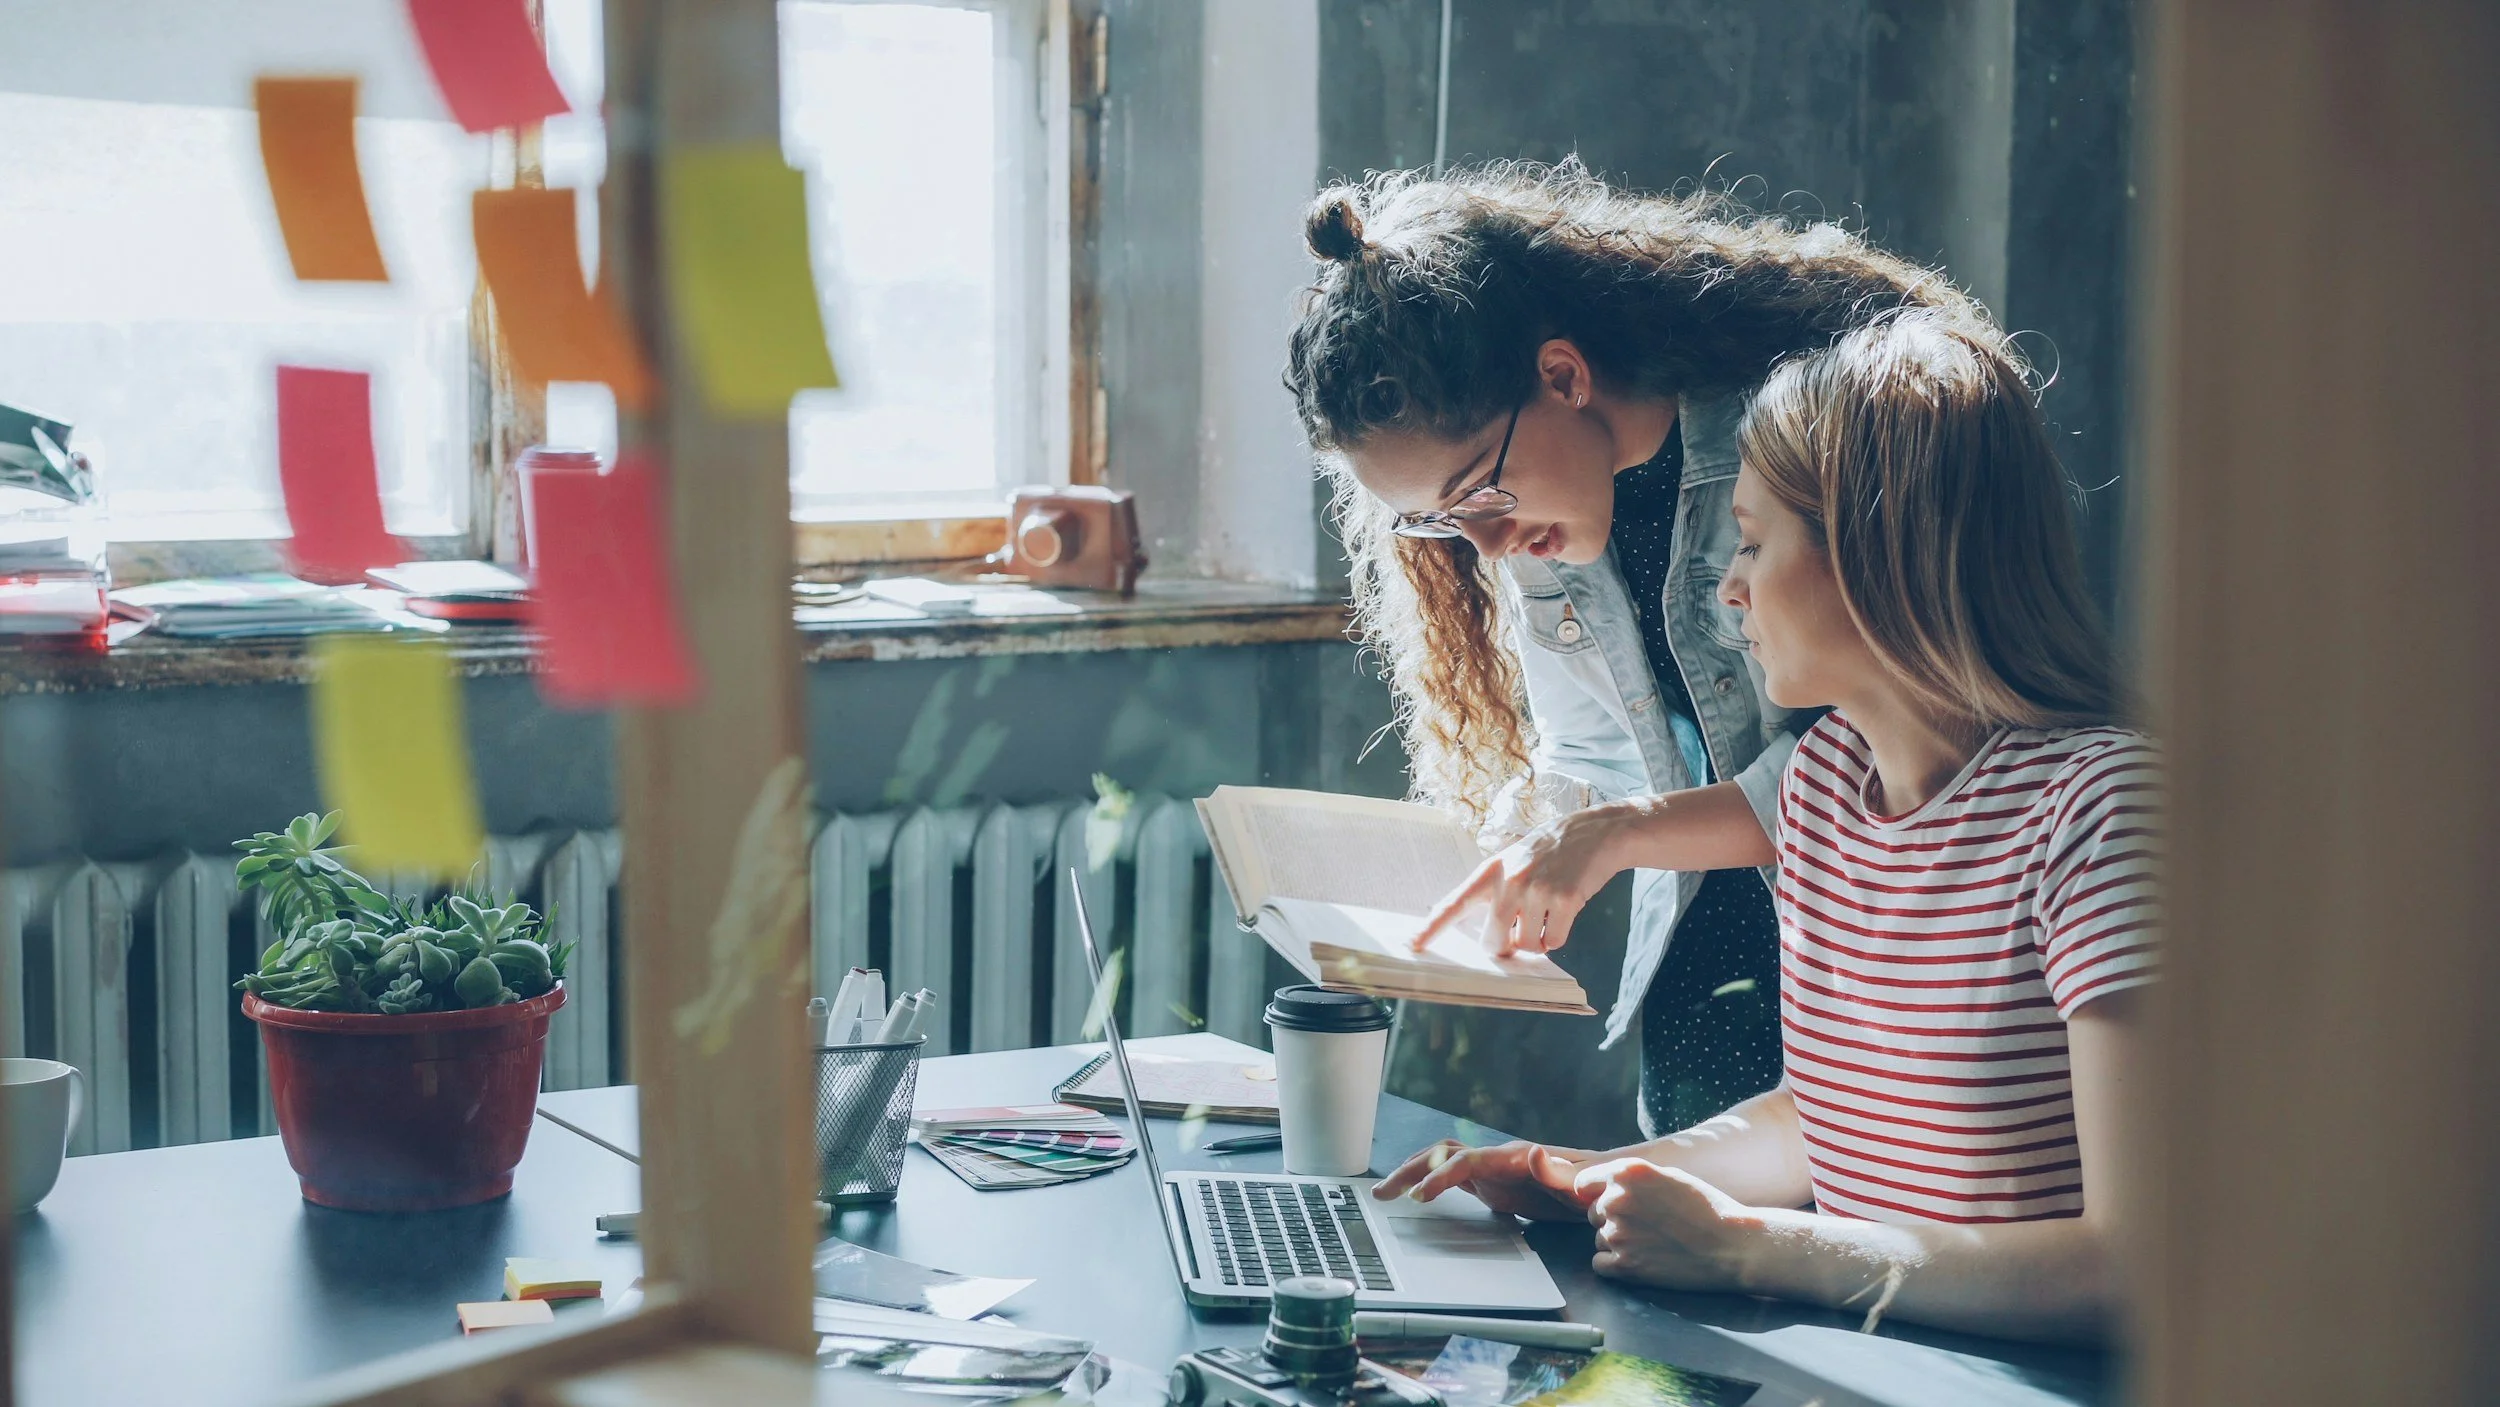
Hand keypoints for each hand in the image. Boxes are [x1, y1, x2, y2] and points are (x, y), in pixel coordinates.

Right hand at [1369, 1139, 1597, 1221]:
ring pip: (1442, 1163)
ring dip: (1413, 1173)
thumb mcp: (1580, 1182)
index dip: (1439, 1177)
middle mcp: (1496, 1158)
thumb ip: (1558, 1170)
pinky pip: (1453, 1178)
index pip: (1465, 1161)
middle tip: (1383, 1193)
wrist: (1603, 1186)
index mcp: (1513, 1157)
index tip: (1419, 1196)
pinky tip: (1415, 1196)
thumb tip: (1534, 1152)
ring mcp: (1492, 1170)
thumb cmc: (1594, 1185)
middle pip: (1443, 1156)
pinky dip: (1430, 1183)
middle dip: (1410, 1171)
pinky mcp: (1493, 1184)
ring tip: (1385, 1192)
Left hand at [1412, 806, 1629, 954]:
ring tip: (1546, 915)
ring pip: (1525, 945)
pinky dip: (1558, 936)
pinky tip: (1564, 912)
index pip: (1454, 903)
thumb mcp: (1515, 861)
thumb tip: (1493, 940)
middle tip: (1518, 935)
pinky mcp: (1564, 899)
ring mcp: (1537, 889)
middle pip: (1493, 940)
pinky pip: (1554, 941)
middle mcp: (1509, 879)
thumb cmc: (1552, 852)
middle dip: (1505, 946)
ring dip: (1537, 941)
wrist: (1596, 833)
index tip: (1412, 945)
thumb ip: (1498, 893)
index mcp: (1491, 870)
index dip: (1432, 927)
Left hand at [1573, 1158, 1758, 1291]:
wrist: (1732, 1246)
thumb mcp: (1668, 1175)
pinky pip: (1600, 1264)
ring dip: (1618, 1243)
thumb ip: (1633, 1177)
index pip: (1584, 1184)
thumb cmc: (1706, 1208)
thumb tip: (1606, 1185)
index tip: (1614, 1204)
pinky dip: (1616, 1265)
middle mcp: (1615, 1200)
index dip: (1597, 1194)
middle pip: (1594, 1213)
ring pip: (1600, 1239)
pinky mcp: (1624, 1266)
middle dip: (1614, 1219)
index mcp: (1625, 1173)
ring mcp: (1617, 1234)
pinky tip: (1642, 1261)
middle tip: (1647, 1227)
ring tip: (1653, 1244)